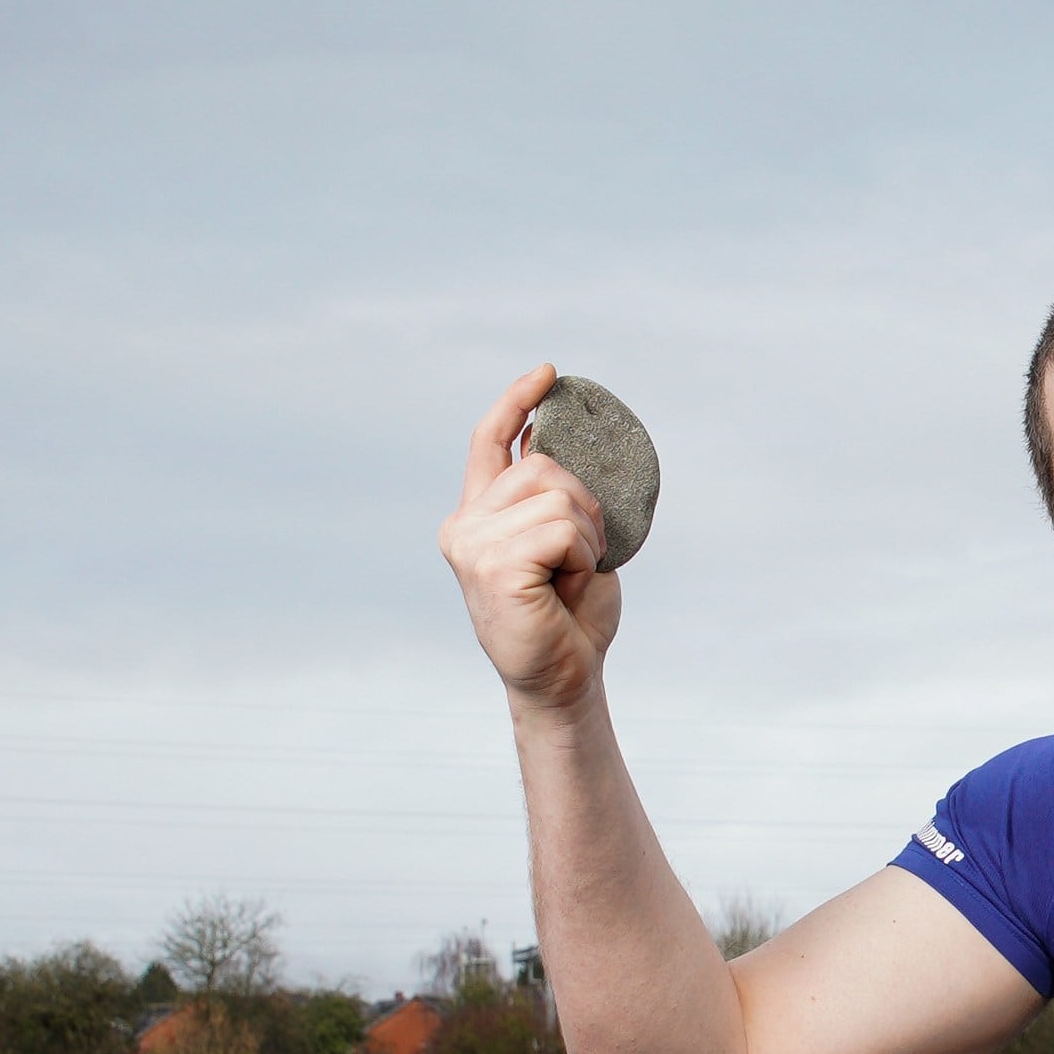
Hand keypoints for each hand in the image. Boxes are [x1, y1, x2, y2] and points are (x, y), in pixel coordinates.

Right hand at [441, 365, 623, 712]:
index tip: (547, 373)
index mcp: (478, 516)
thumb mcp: (564, 546)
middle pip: (544, 466)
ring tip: (569, 579)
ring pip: (558, 496)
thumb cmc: (569, 620)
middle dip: (585, 508)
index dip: (516, 402)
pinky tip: (565, 589)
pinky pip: (562, 530)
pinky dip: (583, 558)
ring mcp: (473, 544)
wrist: (564, 680)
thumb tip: (558, 440)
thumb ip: (553, 500)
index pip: (490, 442)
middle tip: (579, 560)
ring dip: (587, 538)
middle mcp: (465, 525)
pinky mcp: (492, 564)